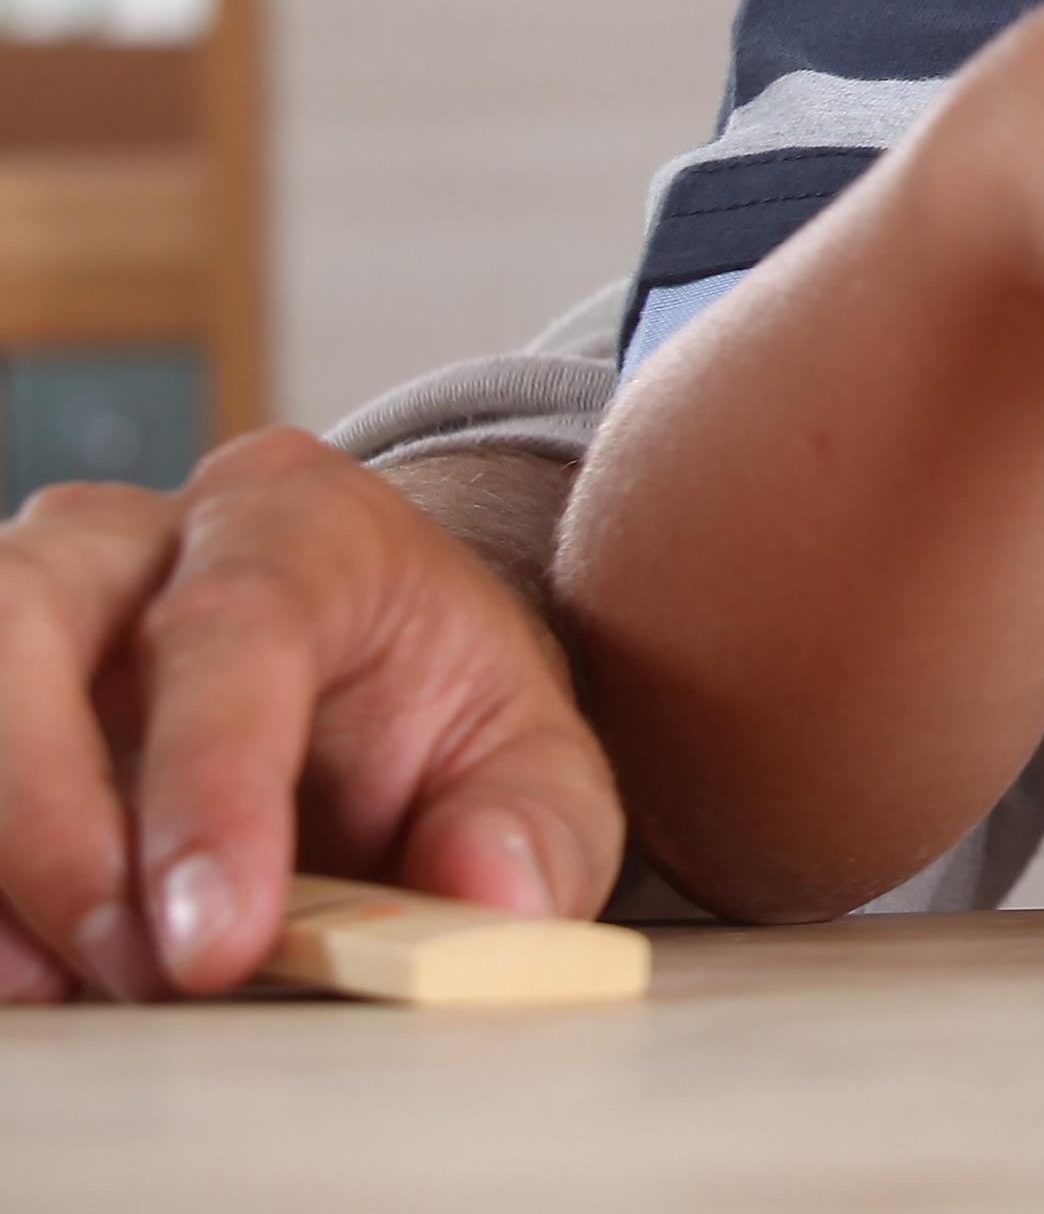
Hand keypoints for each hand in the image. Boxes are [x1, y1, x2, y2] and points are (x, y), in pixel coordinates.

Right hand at [0, 434, 619, 1002]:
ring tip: (65, 983)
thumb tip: (493, 896)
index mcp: (297, 522)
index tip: (218, 941)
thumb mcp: (529, 767)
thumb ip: (532, 828)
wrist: (362, 698)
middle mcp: (132, 540)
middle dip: (61, 823)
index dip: (208, 786)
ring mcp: (25, 607)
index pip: (232, 623)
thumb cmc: (433, 723)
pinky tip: (20, 966)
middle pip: (27, 625)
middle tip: (142, 972)